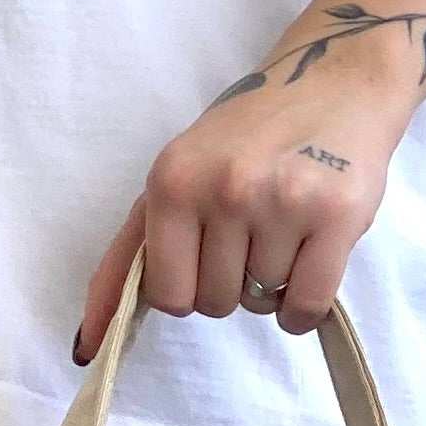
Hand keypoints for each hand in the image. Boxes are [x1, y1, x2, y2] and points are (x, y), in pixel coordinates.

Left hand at [75, 69, 399, 365]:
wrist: (335, 82)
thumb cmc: (250, 136)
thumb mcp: (178, 174)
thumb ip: (132, 252)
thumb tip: (88, 342)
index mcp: (173, 180)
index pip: (166, 295)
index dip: (188, 289)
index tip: (206, 258)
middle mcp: (224, 188)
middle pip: (216, 304)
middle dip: (232, 285)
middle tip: (253, 235)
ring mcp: (283, 201)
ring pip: (263, 304)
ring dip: (273, 287)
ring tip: (286, 231)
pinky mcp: (337, 215)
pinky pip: (306, 306)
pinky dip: (303, 310)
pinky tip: (308, 266)